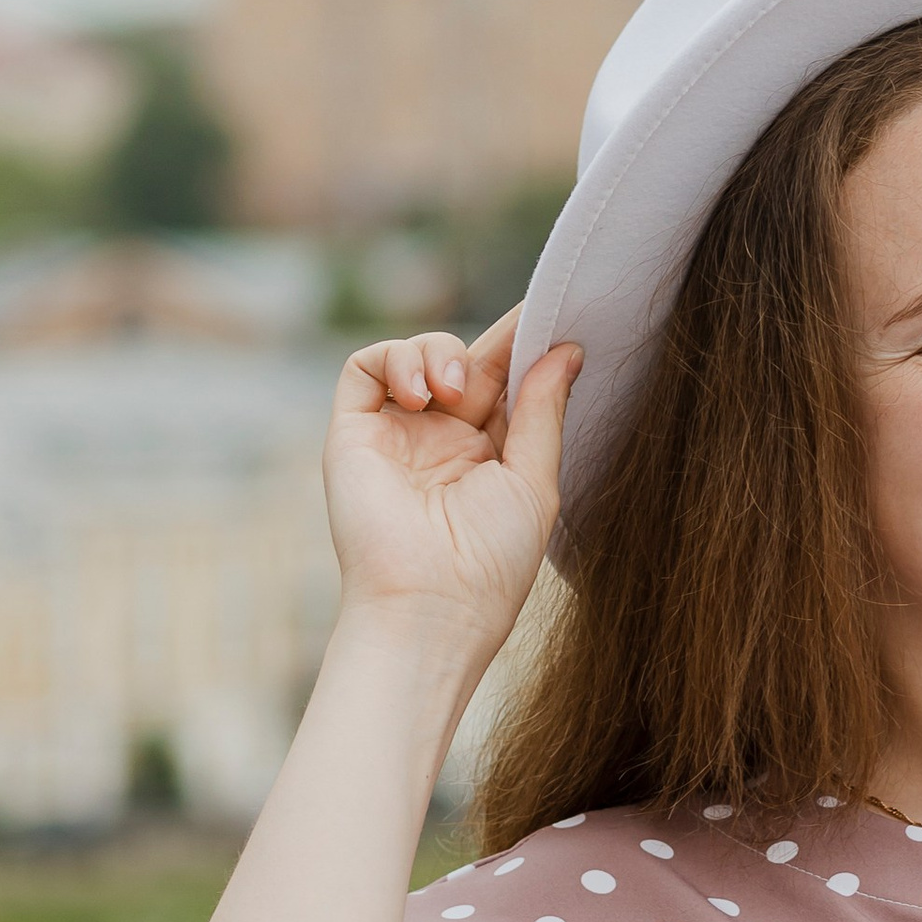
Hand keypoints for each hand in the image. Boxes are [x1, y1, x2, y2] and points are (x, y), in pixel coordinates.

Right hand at [323, 313, 580, 659]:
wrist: (429, 606)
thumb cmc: (490, 562)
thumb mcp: (534, 481)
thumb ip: (544, 411)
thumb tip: (566, 349)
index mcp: (491, 455)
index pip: (507, 384)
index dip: (526, 348)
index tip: (556, 314)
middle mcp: (443, 441)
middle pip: (465, 361)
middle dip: (492, 342)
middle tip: (522, 327)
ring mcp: (397, 434)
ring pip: (416, 355)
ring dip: (440, 353)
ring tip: (452, 389)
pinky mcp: (354, 433)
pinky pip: (365, 368)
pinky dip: (395, 361)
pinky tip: (419, 395)